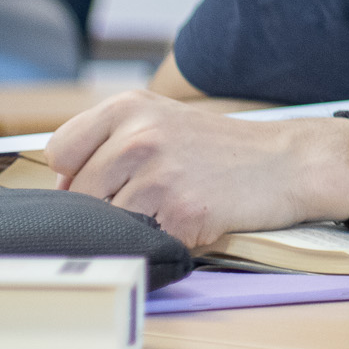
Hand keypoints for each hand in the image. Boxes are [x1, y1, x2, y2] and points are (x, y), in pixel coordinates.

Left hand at [44, 90, 348, 247]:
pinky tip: (192, 218)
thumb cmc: (220, 148)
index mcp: (129, 107)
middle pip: (79, 194)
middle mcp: (139, 136)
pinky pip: (143, 241)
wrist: (288, 162)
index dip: (79, 171)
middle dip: (109, 203)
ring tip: (174, 204)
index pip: (60, 152)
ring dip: (137, 223)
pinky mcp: (179, 211)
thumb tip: (62, 191)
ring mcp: (159, 174)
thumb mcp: (160, 120)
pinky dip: (163, 239)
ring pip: (107, 221)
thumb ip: (108, 141)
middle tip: (156, 193)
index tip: (111, 176)